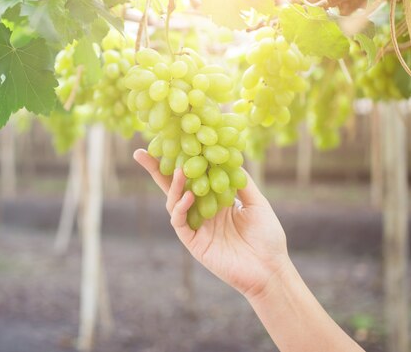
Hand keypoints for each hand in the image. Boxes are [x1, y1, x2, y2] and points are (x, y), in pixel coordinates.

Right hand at [134, 149, 290, 298]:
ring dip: (174, 186)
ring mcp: (195, 227)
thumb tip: (229, 157)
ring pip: (173, 202)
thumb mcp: (257, 203)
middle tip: (140, 153)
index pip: (192, 177)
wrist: (270, 269)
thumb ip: (242, 182)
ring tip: (179, 170)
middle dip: (156, 171)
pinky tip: (187, 197)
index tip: (170, 142)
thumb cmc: (267, 237)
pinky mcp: (193, 243)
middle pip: (173, 187)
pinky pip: (180, 222)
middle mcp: (200, 211)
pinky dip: (180, 208)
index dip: (180, 161)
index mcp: (214, 200)